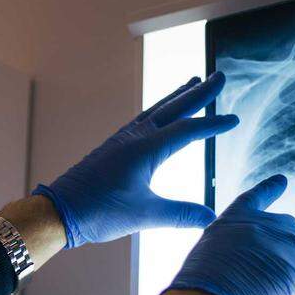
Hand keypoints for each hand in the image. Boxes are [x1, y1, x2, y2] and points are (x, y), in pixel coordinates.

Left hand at [33, 72, 238, 247]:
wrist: (60, 211)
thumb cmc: (99, 211)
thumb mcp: (144, 215)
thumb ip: (180, 214)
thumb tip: (211, 218)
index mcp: (145, 149)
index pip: (187, 130)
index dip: (212, 124)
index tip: (234, 119)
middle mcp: (134, 138)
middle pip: (173, 108)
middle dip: (198, 92)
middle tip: (219, 75)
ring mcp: (121, 140)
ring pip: (155, 110)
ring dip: (176, 97)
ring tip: (192, 82)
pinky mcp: (113, 147)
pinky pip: (142, 120)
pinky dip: (157, 111)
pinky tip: (159, 114)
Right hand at [168, 174, 294, 294]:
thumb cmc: (199, 285)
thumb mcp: (206, 252)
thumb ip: (229, 247)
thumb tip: (245, 262)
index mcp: (235, 219)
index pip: (257, 196)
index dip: (271, 188)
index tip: (282, 180)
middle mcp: (261, 225)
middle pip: (290, 226)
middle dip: (290, 244)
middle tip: (283, 268)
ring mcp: (282, 243)